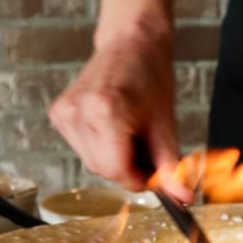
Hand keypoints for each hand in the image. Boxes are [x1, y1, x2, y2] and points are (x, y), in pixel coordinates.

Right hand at [48, 34, 193, 203]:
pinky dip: (101, 147)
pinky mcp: (59, 114)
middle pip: (103, 170)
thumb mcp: (166, 125)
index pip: (117, 171)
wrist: (131, 43)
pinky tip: (112, 127)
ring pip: (91, 163)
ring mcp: (64, 113)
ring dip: (114, 158)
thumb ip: (171, 166)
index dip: (139, 178)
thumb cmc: (151, 77)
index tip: (155, 173)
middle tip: (145, 148)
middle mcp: (78, 112)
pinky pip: (82, 149)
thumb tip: (183, 199)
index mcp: (104, 112)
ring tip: (129, 132)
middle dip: (128, 169)